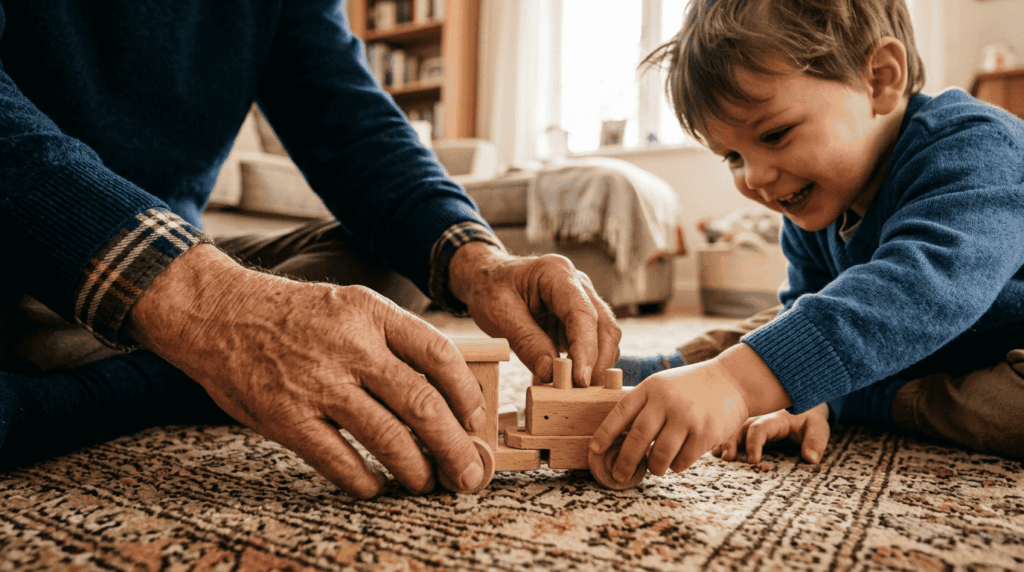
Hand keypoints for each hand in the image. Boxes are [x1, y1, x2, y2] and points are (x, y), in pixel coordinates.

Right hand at [128, 245, 487, 498]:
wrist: (216, 312)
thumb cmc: (292, 315)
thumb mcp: (348, 306)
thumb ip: (390, 340)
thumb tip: (441, 392)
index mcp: (371, 312)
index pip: (438, 355)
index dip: (466, 395)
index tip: (474, 421)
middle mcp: (350, 346)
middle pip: (422, 404)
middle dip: (454, 448)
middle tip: (467, 473)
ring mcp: (318, 383)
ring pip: (388, 438)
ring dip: (415, 470)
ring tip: (426, 483)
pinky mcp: (286, 416)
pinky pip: (339, 460)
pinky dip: (364, 481)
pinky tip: (375, 486)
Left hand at [448, 243, 619, 386]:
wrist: (485, 280)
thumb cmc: (490, 290)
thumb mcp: (500, 315)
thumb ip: (527, 342)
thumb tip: (551, 374)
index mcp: (557, 273)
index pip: (583, 314)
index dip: (586, 349)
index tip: (581, 379)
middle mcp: (577, 284)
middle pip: (604, 325)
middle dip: (598, 362)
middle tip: (583, 392)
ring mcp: (582, 301)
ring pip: (604, 336)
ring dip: (595, 365)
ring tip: (575, 390)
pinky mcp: (577, 320)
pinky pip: (592, 344)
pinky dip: (585, 364)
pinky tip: (569, 381)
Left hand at [589, 358, 749, 482]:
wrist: (731, 380)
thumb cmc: (689, 388)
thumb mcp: (662, 385)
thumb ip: (643, 406)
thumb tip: (618, 440)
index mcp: (651, 388)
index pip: (621, 412)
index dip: (605, 433)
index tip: (594, 450)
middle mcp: (667, 401)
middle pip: (638, 438)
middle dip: (625, 462)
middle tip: (619, 475)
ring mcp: (687, 417)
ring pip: (660, 455)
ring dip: (654, 467)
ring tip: (655, 468)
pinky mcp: (706, 433)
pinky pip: (683, 461)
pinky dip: (676, 466)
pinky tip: (677, 462)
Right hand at [712, 404, 829, 464]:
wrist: (804, 408)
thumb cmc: (809, 421)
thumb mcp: (818, 428)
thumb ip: (815, 442)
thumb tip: (811, 458)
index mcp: (775, 418)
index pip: (760, 428)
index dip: (754, 444)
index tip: (754, 461)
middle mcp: (758, 418)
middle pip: (739, 427)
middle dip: (731, 441)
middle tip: (726, 459)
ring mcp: (750, 422)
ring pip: (731, 428)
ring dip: (722, 441)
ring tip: (715, 455)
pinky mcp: (746, 428)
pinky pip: (730, 431)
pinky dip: (720, 440)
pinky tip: (712, 451)